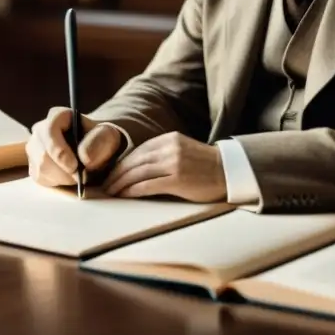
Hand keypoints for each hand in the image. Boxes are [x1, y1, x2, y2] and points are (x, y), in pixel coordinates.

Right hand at [26, 106, 124, 187]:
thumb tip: (85, 157)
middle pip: (43, 155)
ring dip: (63, 178)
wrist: (96, 150)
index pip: (49, 131)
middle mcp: (40, 130)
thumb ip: (100, 142)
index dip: (59, 151)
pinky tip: (68, 177)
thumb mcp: (108, 136)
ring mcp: (34, 148)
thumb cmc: (100, 140)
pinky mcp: (33, 165)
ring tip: (79, 176)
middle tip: (83, 177)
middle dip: (64, 171)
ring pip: (41, 169)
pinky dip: (57, 183)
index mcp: (58, 116)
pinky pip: (40, 178)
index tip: (74, 167)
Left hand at [102, 132, 226, 202]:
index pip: (138, 151)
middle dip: (117, 174)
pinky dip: (133, 190)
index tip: (111, 174)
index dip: (121, 163)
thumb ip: (162, 154)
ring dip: (121, 183)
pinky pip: (148, 185)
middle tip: (105, 185)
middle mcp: (170, 148)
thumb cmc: (205, 166)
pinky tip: (125, 195)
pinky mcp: (178, 179)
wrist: (229, 172)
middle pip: (134, 161)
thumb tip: (136, 168)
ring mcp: (174, 163)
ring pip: (138, 172)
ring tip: (111, 192)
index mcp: (169, 139)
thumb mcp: (182, 150)